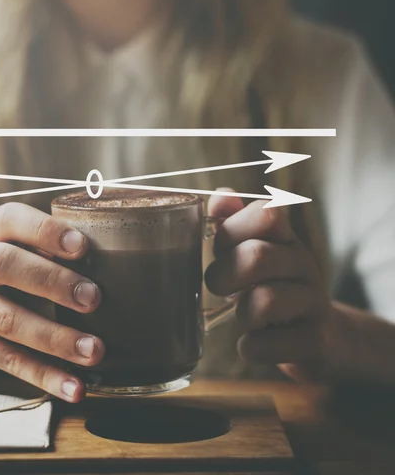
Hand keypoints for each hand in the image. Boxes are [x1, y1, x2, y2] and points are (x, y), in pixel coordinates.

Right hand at [0, 203, 104, 401]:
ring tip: (94, 350)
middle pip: (4, 266)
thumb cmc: (5, 267)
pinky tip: (75, 387)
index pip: (10, 219)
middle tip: (93, 298)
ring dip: (54, 337)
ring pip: (8, 320)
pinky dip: (44, 376)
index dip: (45, 231)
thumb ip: (49, 244)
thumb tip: (116, 255)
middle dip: (52, 281)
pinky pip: (8, 361)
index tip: (82, 246)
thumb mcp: (15, 243)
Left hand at [205, 191, 336, 380]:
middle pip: (256, 257)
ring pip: (265, 302)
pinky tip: (251, 345)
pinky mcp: (316, 341)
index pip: (265, 214)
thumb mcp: (255, 251)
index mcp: (285, 239)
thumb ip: (233, 221)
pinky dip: (250, 348)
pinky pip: (268, 345)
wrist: (325, 338)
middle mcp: (303, 264)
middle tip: (217, 286)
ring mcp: (314, 303)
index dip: (231, 230)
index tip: (220, 249)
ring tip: (245, 317)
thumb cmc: (274, 287)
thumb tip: (220, 196)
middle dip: (223, 274)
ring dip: (242, 314)